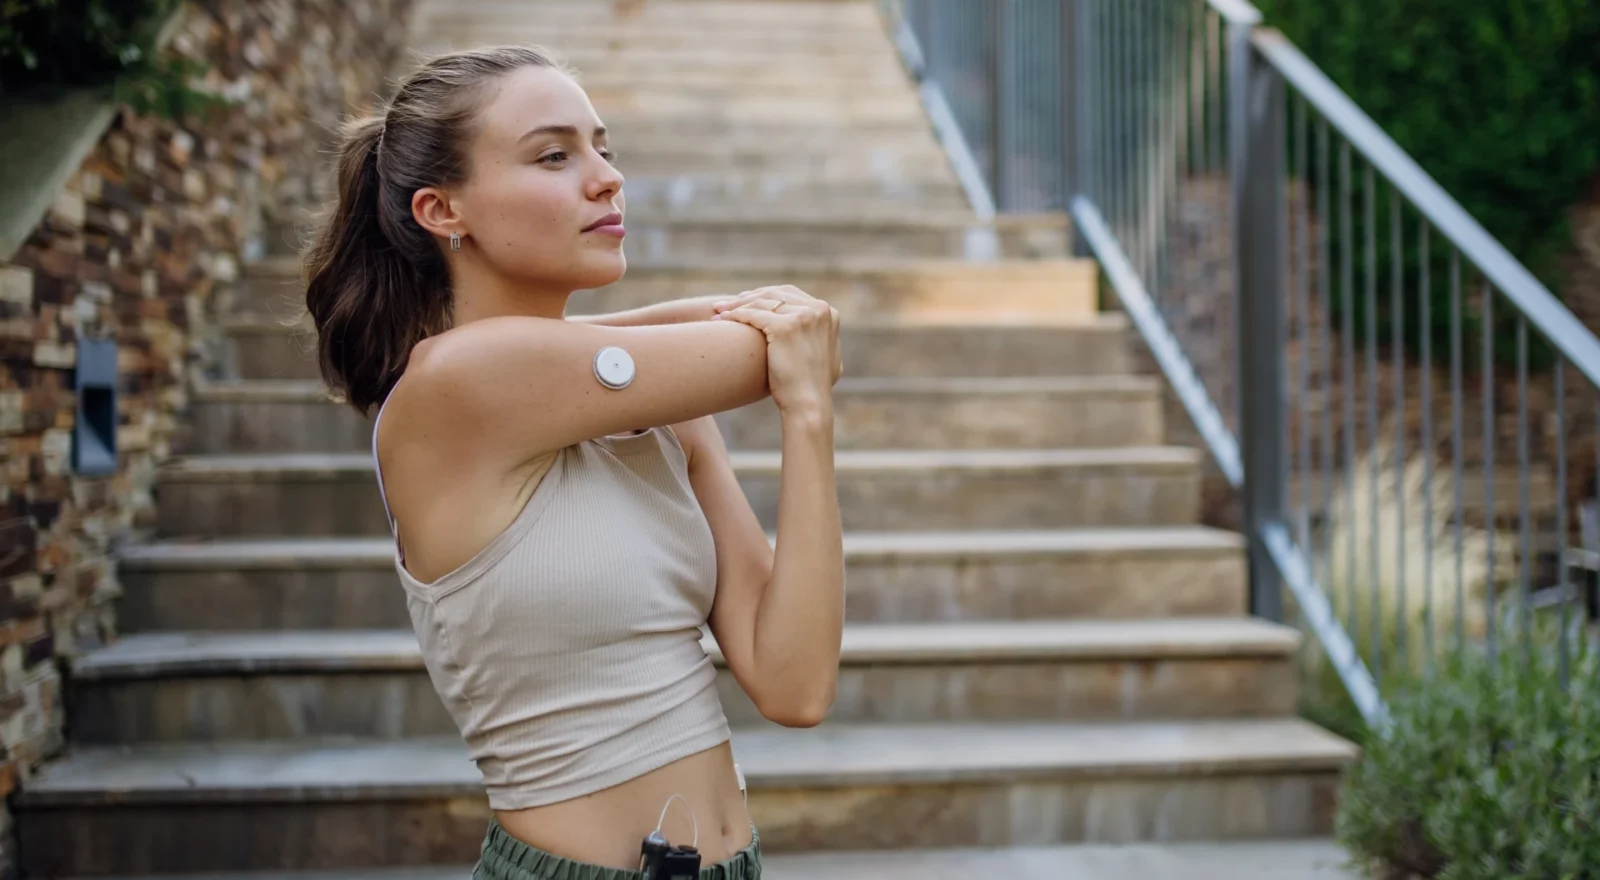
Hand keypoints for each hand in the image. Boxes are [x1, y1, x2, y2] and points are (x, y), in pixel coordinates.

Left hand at [712, 285, 840, 413]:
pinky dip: (734, 316)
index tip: (744, 302)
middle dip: (746, 298)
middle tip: (725, 305)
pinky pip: (752, 315)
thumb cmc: (810, 386)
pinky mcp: (785, 327)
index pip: (789, 294)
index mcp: (827, 312)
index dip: (763, 296)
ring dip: (735, 305)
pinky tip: (720, 320)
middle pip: (773, 294)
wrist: (808, 405)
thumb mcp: (824, 353)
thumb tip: (808, 329)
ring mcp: (803, 316)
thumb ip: (817, 335)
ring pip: (760, 302)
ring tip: (717, 312)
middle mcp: (818, 309)